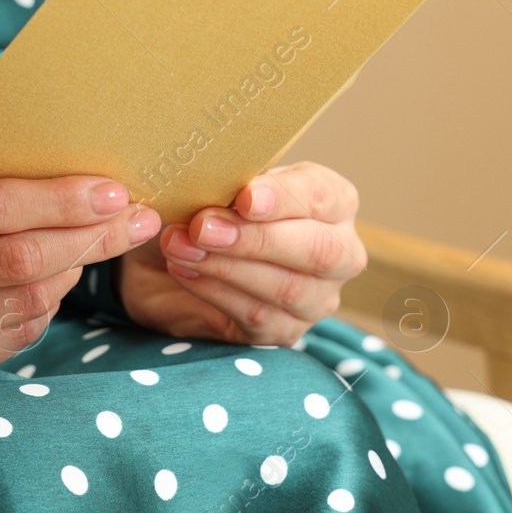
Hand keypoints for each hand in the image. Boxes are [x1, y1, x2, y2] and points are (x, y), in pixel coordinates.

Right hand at [0, 171, 160, 380]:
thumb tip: (95, 186)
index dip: (61, 200)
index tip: (115, 192)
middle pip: (17, 258)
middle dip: (88, 237)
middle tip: (134, 220)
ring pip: (24, 301)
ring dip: (75, 271)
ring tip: (97, 245)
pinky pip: (16, 334)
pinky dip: (49, 304)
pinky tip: (57, 281)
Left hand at [118, 162, 365, 345]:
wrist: (172, 254)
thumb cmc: (209, 206)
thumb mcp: (219, 183)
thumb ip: (228, 181)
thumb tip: (216, 183)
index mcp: (333, 202)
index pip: (323, 196)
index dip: (285, 197)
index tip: (245, 197)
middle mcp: (339, 252)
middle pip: (317, 250)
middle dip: (256, 239)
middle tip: (203, 227)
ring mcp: (316, 298)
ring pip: (288, 288)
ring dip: (227, 267)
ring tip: (180, 246)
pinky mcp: (284, 331)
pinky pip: (258, 316)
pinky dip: (215, 291)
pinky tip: (184, 269)